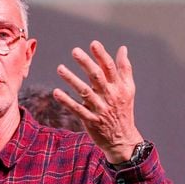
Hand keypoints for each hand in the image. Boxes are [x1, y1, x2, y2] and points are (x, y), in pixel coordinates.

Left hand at [53, 41, 143, 162]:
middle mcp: (109, 96)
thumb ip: (124, 68)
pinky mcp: (90, 120)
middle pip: (97, 77)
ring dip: (72, 79)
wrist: (123, 139)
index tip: (93, 44)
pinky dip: (66, 101)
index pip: (110, 68)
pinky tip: (56, 92)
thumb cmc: (123, 109)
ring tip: (60, 68)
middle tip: (75, 51)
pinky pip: (77, 109)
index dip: (101, 55)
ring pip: (84, 91)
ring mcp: (99, 109)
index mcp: (119, 87)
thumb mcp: (128, 89)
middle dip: (86, 63)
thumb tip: (123, 49)